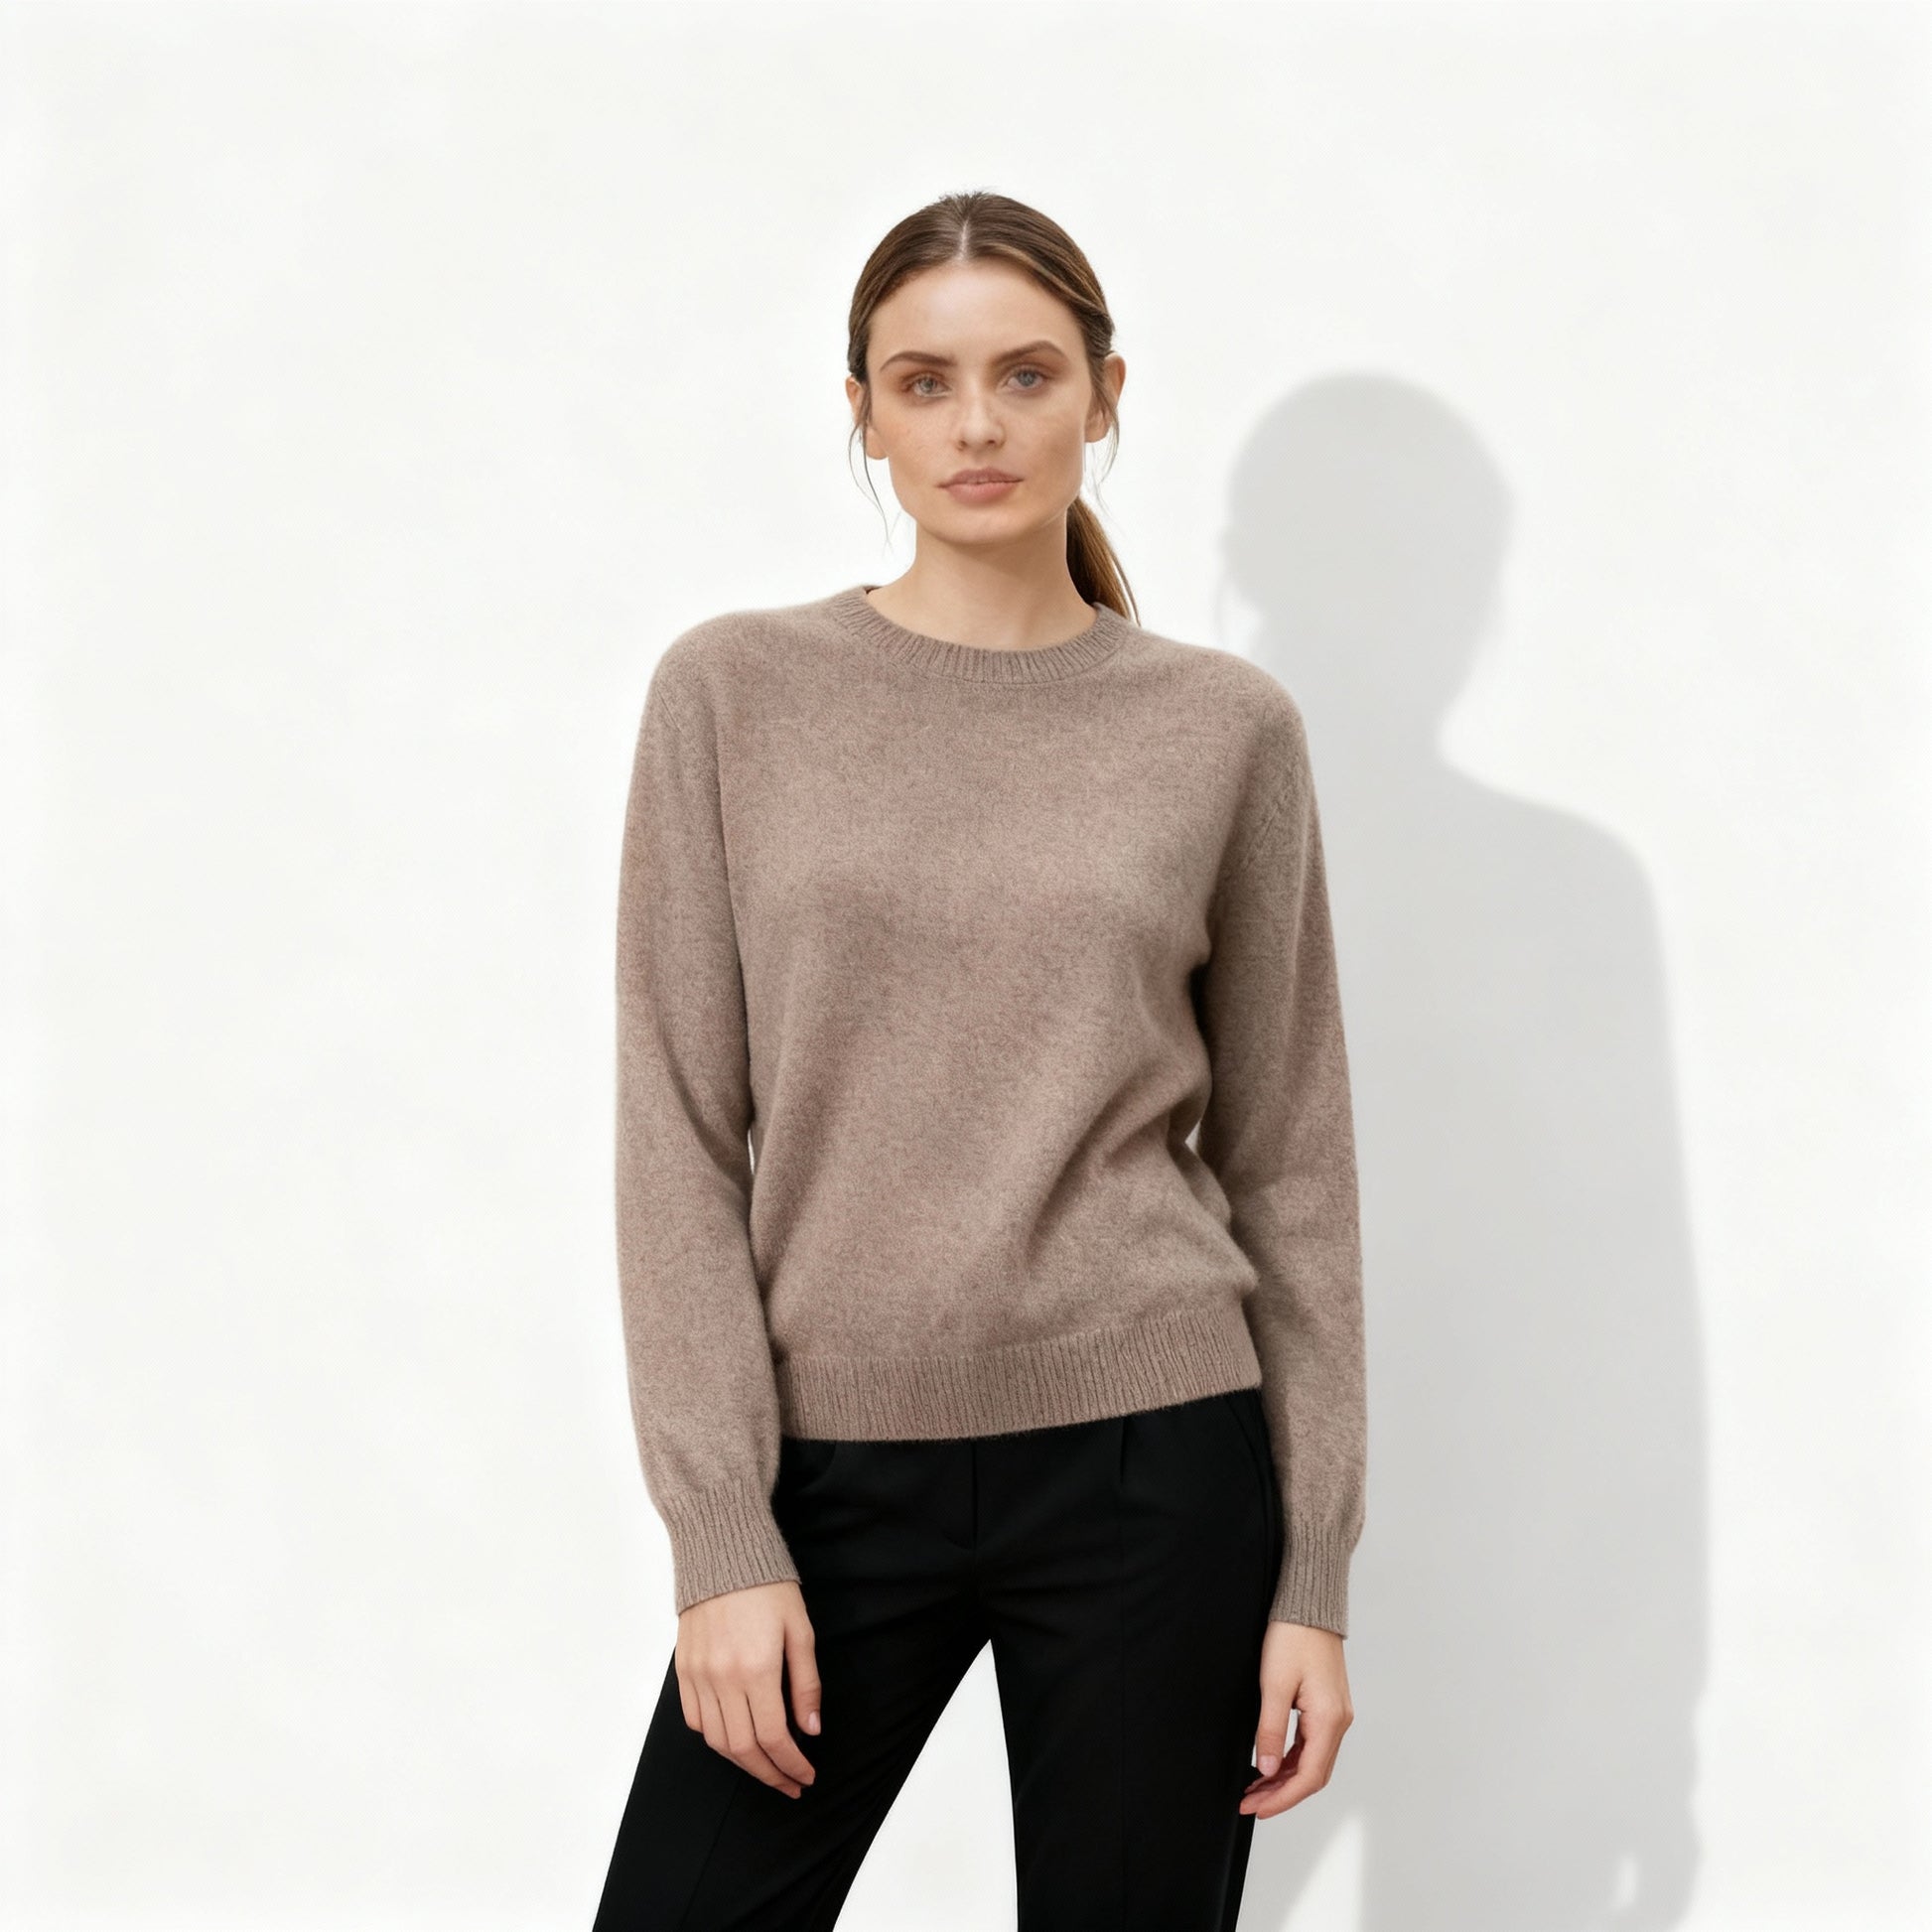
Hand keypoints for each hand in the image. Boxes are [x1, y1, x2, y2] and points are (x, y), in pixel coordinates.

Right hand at [675, 1578, 822, 1797]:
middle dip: (769, 1775)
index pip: (773, 1738)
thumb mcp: (800, 1630)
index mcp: (756, 1669)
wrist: (722, 1553)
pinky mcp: (683, 1670)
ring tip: (766, 1768)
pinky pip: (695, 1720)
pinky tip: (735, 1739)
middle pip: (743, 1749)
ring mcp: (699, 1676)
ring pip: (717, 1741)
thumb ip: (806, 1684)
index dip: (791, 1765)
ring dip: (743, 1763)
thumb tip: (811, 1730)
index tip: (806, 1776)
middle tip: (790, 1785)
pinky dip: (715, 1739)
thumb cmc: (768, 1588)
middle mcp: (723, 1678)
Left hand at [1240, 1619, 1352, 1817]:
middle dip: (1281, 1794)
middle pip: (1313, 1775)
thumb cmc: (1293, 1637)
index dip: (1281, 1798)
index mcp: (1329, 1720)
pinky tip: (1270, 1764)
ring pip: (1312, 1761)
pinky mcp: (1327, 1706)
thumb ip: (1270, 1730)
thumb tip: (1265, 1769)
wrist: (1308, 1604)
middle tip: (1250, 1804)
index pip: (1307, 1777)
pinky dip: (1291, 1759)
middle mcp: (1338, 1721)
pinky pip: (1311, 1744)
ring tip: (1255, 1789)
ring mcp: (1335, 1714)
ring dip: (1285, 1778)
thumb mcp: (1274, 1684)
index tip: (1256, 1808)